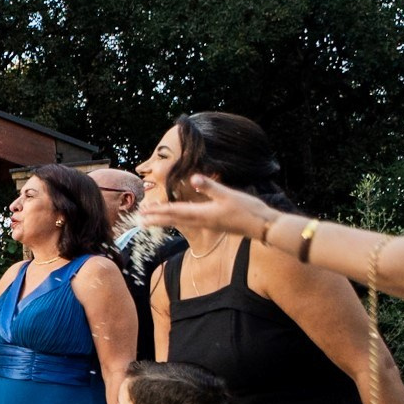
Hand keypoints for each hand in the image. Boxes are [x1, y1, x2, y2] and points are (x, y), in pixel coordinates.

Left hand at [138, 174, 278, 240]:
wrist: (264, 226)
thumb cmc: (248, 209)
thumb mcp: (228, 194)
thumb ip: (209, 186)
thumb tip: (193, 177)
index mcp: (203, 213)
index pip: (175, 211)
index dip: (158, 211)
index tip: (144, 211)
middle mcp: (202, 221)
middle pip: (174, 220)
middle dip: (156, 219)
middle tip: (139, 220)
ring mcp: (208, 225)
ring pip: (181, 223)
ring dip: (165, 221)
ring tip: (151, 221)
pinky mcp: (214, 225)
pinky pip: (190, 224)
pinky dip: (179, 222)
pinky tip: (177, 220)